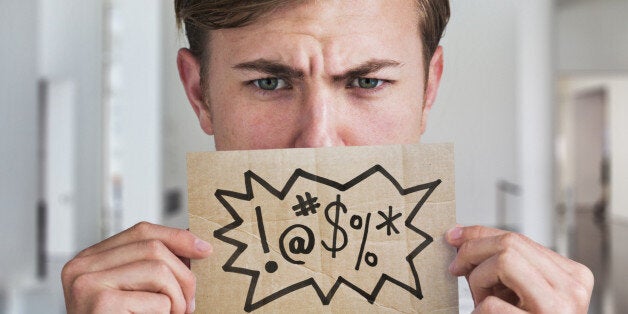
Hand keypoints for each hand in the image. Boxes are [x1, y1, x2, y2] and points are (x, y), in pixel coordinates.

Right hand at [61, 222, 212, 312]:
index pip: (141, 232)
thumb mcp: (133, 289)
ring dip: (177, 299)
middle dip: (183, 276)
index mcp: (90, 259)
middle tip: (189, 303)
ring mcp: (88, 284)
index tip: (204, 250)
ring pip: (158, 271)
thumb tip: (196, 246)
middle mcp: (82, 267)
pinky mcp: (101, 304)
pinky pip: (157, 301)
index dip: (177, 237)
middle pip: (154, 248)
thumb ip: (151, 265)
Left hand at [446, 225, 592, 312]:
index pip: (517, 238)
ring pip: (503, 262)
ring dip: (479, 280)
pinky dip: (479, 311)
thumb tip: (458, 236)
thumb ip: (498, 262)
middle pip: (509, 244)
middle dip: (473, 253)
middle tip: (457, 270)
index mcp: (571, 275)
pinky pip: (492, 304)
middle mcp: (572, 288)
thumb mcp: (514, 289)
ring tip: (482, 302)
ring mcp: (559, 308)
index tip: (453, 237)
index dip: (478, 234)